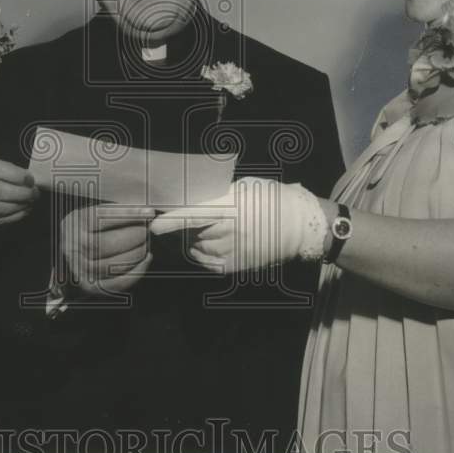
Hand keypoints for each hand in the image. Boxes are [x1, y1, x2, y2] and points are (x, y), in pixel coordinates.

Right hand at [60, 205, 154, 294]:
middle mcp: (76, 245)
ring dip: (136, 254)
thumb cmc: (89, 226)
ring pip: (112, 264)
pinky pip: (116, 283)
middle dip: (133, 236)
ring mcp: (82, 266)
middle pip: (106, 243)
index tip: (148, 213)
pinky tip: (145, 260)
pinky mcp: (91, 284)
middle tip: (146, 230)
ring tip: (145, 244)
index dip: (129, 215)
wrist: (70, 246)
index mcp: (77, 222)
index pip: (103, 217)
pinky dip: (135, 272)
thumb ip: (118, 212)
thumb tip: (146, 213)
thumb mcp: (96, 212)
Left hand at [149, 177, 325, 271]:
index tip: (155, 225)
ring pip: (199, 248)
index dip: (172, 221)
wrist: (299, 225)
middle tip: (185, 221)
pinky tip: (206, 245)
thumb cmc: (271, 198)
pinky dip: (202, 254)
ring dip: (193, 240)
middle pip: (194, 233)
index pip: (194, 215)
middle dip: (183, 228)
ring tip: (205, 230)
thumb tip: (193, 202)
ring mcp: (235, 250)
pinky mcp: (238, 265)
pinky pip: (209, 263)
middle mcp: (231, 229)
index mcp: (232, 206)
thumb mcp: (244, 187)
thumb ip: (219, 196)